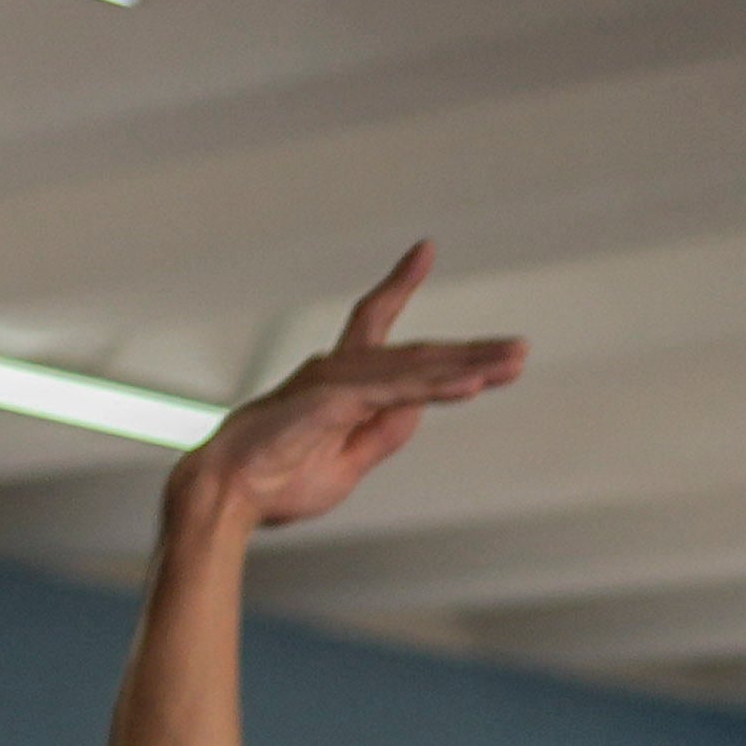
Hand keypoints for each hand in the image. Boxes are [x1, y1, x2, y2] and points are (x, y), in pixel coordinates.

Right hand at [180, 244, 524, 536]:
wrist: (225, 496)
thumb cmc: (275, 480)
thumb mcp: (348, 463)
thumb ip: (383, 433)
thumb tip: (418, 411)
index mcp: (338, 382)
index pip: (376, 325)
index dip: (399, 285)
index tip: (424, 249)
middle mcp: (338, 370)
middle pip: (417, 354)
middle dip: (472, 353)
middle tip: (520, 349)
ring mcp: (335, 382)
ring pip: (415, 369)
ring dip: (469, 368)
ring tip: (513, 362)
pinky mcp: (332, 401)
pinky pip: (396, 392)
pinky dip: (437, 388)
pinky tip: (473, 385)